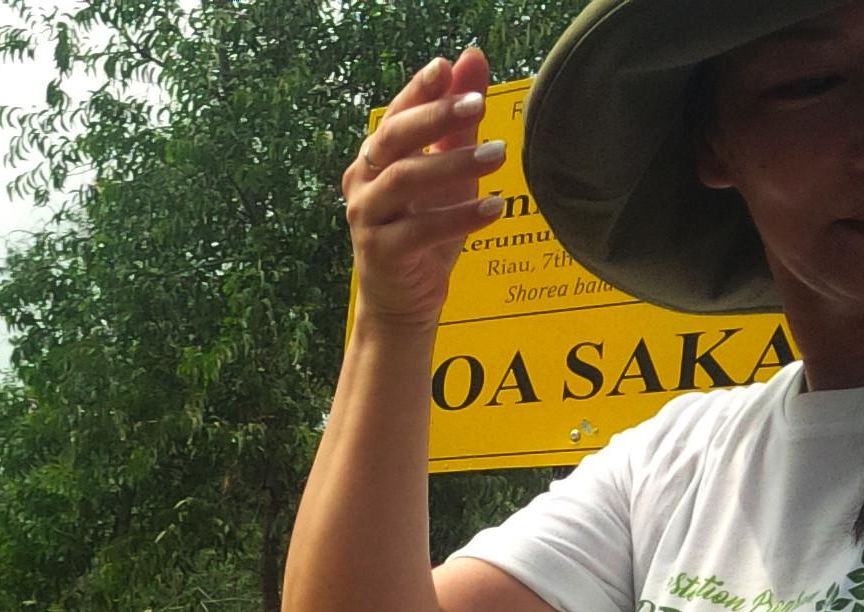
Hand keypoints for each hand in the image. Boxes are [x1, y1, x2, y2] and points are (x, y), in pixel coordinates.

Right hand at [345, 45, 499, 327]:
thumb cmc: (424, 231)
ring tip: (500, 154)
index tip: (446, 67)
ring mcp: (367, 219)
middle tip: (477, 106)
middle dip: (433, 118)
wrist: (402, 302)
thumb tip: (471, 58)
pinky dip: (459, 217)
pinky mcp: (381, 254)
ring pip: (404, 180)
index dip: (418, 90)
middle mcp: (362, 184)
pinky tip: (495, 207)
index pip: (395, 114)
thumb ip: (458, 120)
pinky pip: (420, 229)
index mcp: (375, 159)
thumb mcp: (448, 171)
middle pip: (392, 140)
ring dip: (453, 164)